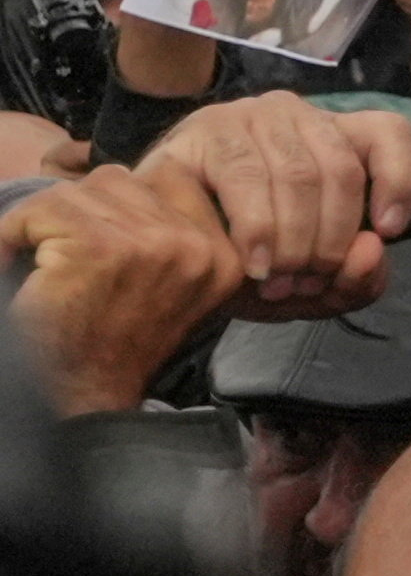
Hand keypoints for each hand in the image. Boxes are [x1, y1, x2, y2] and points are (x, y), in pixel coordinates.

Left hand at [5, 169, 245, 413]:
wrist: (79, 399)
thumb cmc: (109, 344)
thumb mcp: (170, 285)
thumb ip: (171, 231)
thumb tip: (134, 177)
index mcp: (224, 254)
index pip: (174, 176)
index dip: (121, 200)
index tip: (98, 241)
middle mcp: (198, 245)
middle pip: (121, 179)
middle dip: (79, 211)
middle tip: (61, 255)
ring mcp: (153, 244)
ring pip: (78, 191)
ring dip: (45, 222)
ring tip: (42, 262)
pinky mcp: (100, 247)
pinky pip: (41, 211)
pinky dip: (13, 234)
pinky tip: (15, 264)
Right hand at [137, 89, 410, 312]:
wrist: (164, 261)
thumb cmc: (249, 263)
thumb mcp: (315, 282)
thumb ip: (358, 277)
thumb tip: (372, 251)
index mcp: (335, 136)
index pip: (388, 132)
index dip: (401, 180)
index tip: (389, 231)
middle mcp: (295, 115)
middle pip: (342, 168)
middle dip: (332, 238)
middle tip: (309, 282)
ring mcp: (249, 116)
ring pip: (298, 174)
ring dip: (295, 240)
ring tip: (278, 282)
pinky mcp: (205, 131)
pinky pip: (245, 175)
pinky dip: (258, 229)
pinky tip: (255, 264)